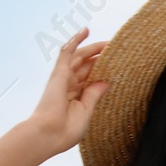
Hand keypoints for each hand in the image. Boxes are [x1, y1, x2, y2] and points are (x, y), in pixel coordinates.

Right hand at [23, 27, 109, 156]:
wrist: (49, 134)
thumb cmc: (66, 130)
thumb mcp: (86, 111)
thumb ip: (94, 94)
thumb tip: (105, 81)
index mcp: (76, 96)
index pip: (91, 78)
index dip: (102, 70)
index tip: (116, 65)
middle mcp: (69, 85)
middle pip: (86, 66)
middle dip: (100, 58)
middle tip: (116, 50)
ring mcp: (64, 78)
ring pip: (79, 57)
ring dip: (93, 48)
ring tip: (108, 42)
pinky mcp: (59, 73)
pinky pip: (67, 52)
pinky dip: (75, 40)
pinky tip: (85, 31)